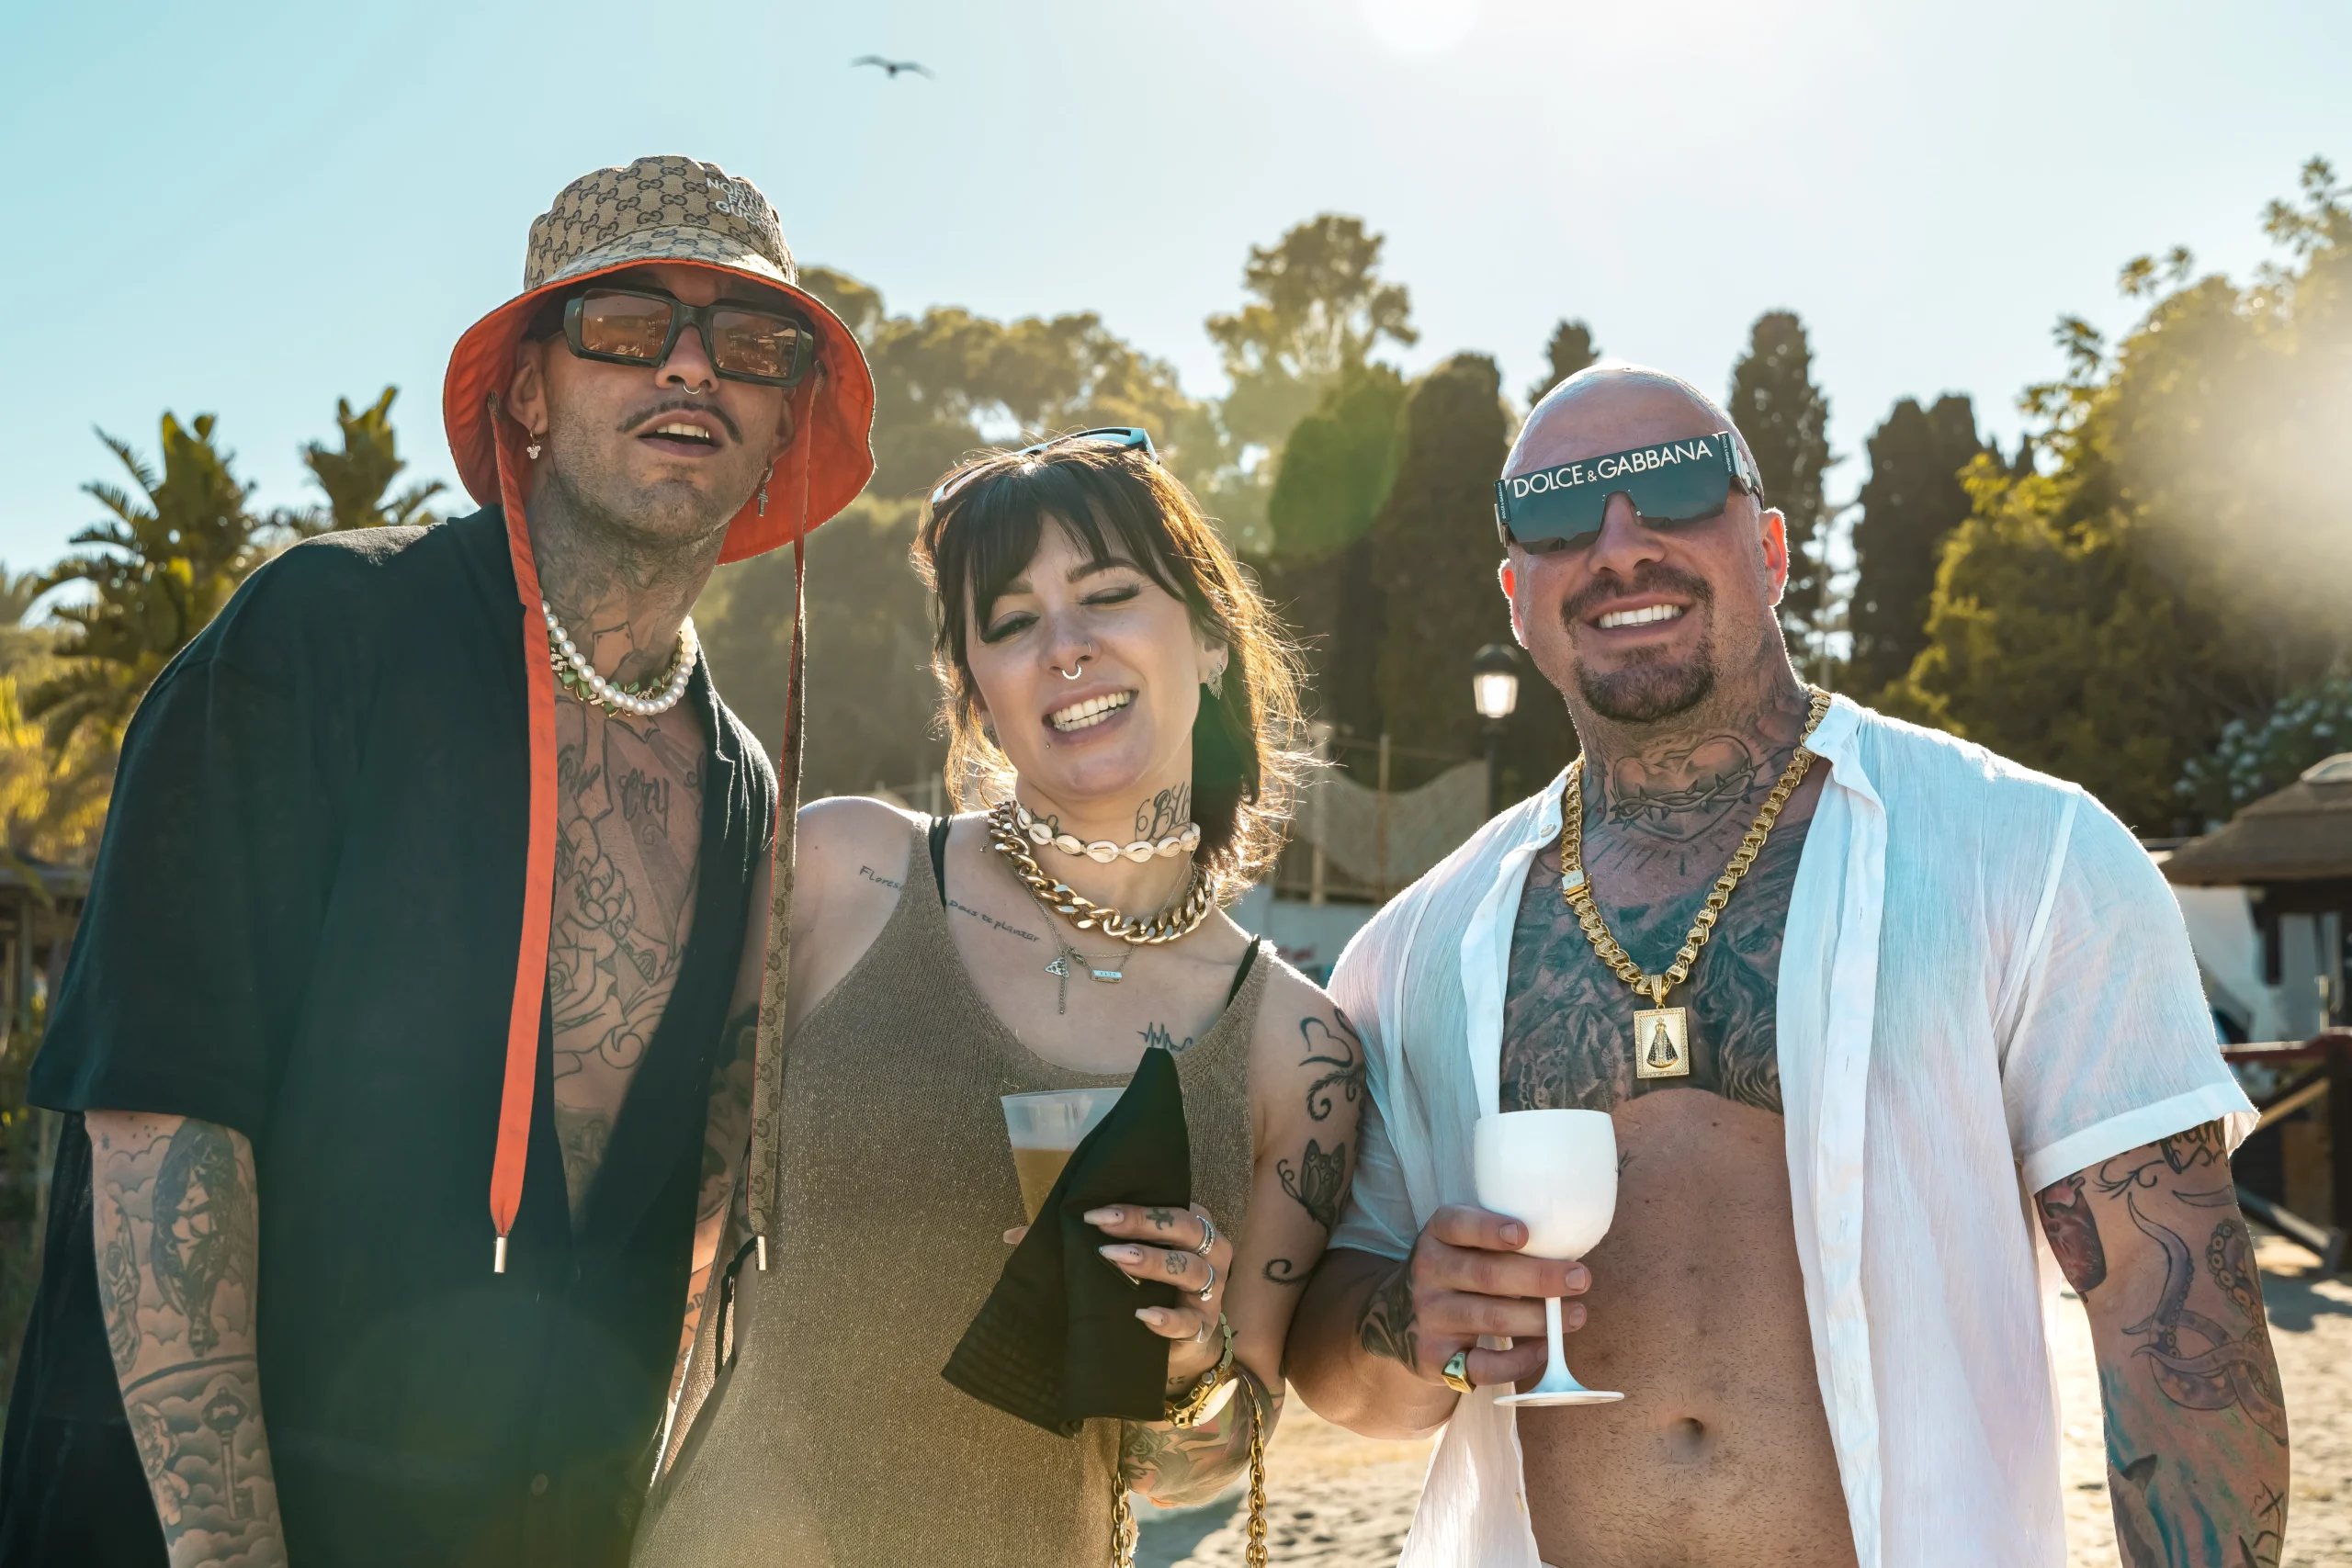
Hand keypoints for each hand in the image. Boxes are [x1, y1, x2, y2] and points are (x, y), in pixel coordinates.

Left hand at [1089, 1203, 1234, 1387]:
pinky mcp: (1204, 1326)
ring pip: (1192, 1270)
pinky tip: (1144, 1315)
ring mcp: (1212, 1291)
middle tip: (1105, 1225)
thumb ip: (1134, 1235)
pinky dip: (1168, 1319)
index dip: (1138, 1208)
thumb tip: (1093, 1219)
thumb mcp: (1152, 1252)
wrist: (1179, 1338)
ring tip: (1119, 1260)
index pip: (1174, 1209)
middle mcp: (1212, 1254)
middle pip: (1187, 1229)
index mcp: (1199, 1228)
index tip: (1100, 1212)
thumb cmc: (1159, 1283)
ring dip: (1154, 1262)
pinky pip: (1190, 1322)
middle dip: (1144, 1223)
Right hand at [1373, 1204, 1589, 1393]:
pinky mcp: (1436, 1357)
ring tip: (1576, 1315)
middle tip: (1580, 1278)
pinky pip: (1483, 1365)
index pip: (1456, 1224)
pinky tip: (1543, 1350)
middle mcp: (1428, 1273)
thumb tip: (1564, 1253)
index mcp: (1436, 1236)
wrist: (1399, 1320)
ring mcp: (1430, 1316)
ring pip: (1491, 1317)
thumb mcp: (1458, 1245)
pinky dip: (1519, 1361)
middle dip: (1539, 1277)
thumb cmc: (1453, 1274)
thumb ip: (1495, 1242)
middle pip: (1486, 1274)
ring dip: (1540, 1319)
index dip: (1489, 1228)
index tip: (1524, 1234)